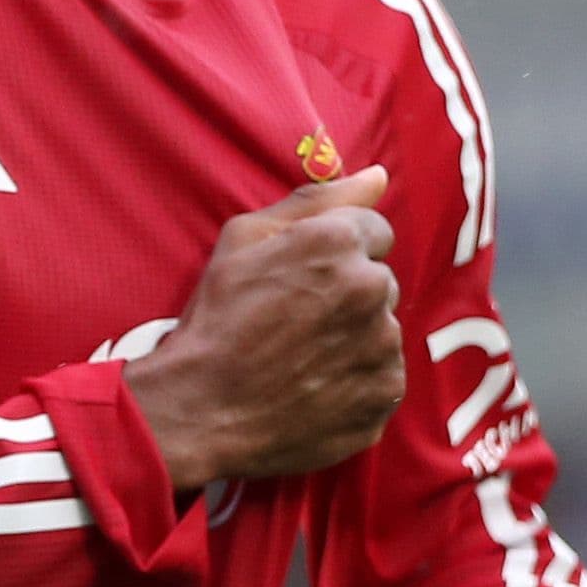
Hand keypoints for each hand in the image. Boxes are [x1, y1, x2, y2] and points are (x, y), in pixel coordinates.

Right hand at [122, 168, 404, 492]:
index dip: (336, 252)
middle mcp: (371, 289)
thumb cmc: (216, 319)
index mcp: (338, 242)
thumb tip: (377, 176)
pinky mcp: (384, 395)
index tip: (304, 278)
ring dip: (354, 338)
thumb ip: (316, 200)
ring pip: (383, 330)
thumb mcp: (244, 240)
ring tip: (302, 358)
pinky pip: (384, 377)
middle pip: (380, 280)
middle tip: (297, 321)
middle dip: (349, 294)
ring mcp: (382, 347)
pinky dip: (358, 382)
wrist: (201, 410)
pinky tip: (315, 387)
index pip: (374, 230)